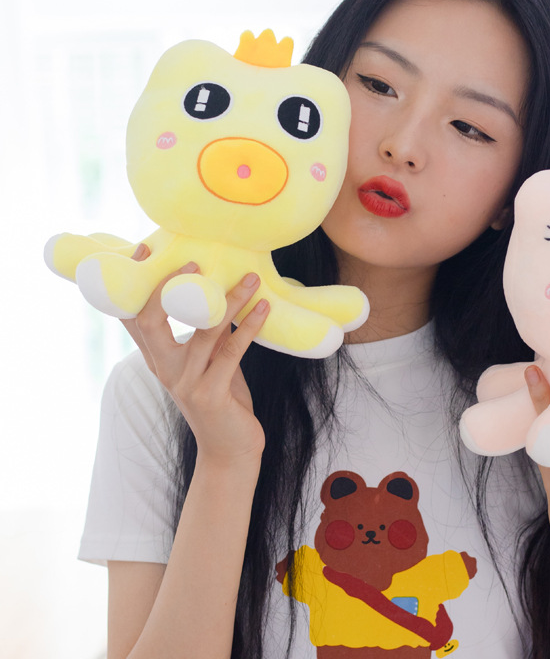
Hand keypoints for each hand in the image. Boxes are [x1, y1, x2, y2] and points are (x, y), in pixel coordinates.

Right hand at [122, 245, 269, 466]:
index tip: (144, 251)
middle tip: (195, 260)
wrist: (231, 451)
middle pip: (149, 320)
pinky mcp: (211, 394)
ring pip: (203, 331)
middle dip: (168, 286)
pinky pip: (231, 351)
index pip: (133, 317)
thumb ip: (211, 331)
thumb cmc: (223, 400)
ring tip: (251, 278)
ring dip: (229, 300)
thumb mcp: (211, 361)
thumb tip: (223, 290)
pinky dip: (249, 326)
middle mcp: (166, 369)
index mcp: (159, 358)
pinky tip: (264, 308)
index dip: (135, 284)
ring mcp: (186, 382)